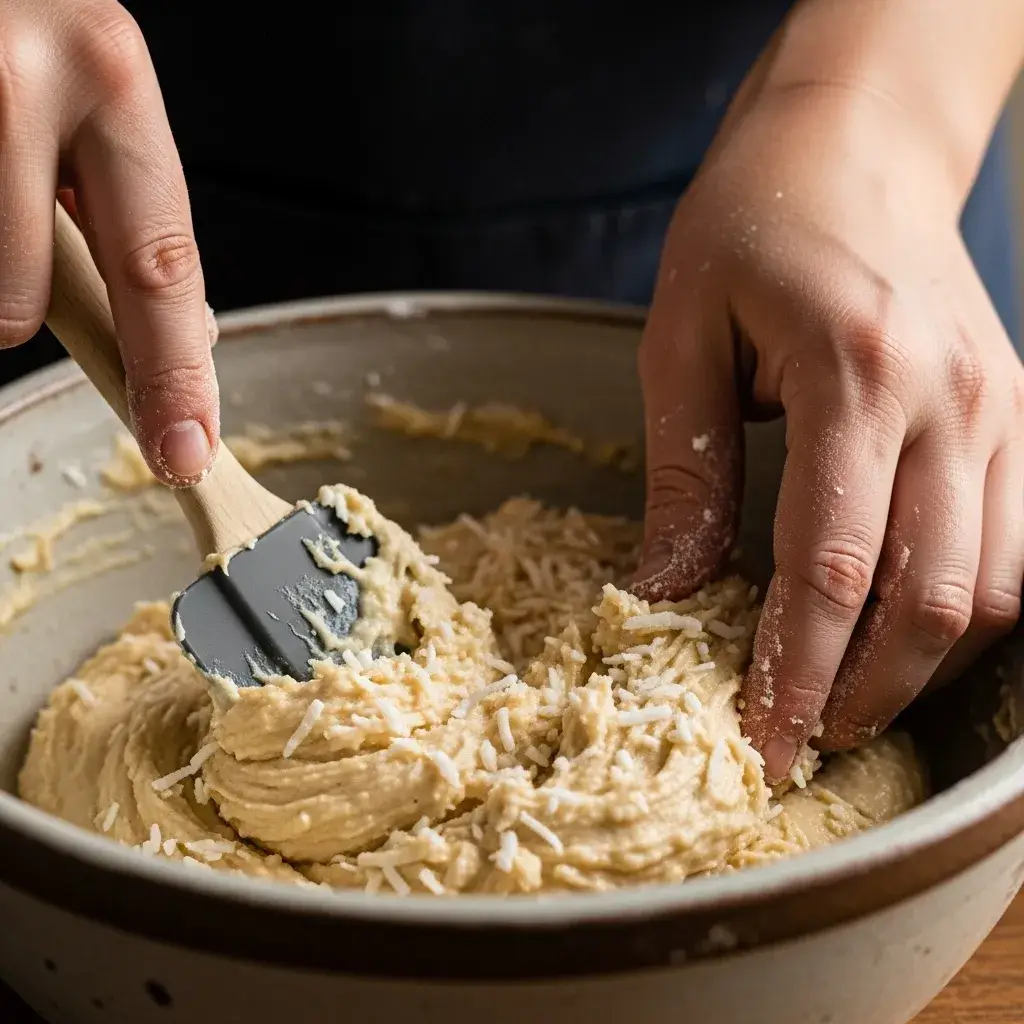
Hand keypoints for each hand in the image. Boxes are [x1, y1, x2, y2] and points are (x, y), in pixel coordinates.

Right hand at [0, 1, 217, 483]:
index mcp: (109, 76)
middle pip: (29, 296)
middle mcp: (26, 80)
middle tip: (61, 348)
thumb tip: (187, 330)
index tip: (186, 446)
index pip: (161, 264)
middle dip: (37, 331)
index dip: (174, 373)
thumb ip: (126, 204)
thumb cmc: (15, 27)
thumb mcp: (89, 91)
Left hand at [633, 82, 1023, 781]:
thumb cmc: (752, 227)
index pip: (832, 564)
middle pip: (934, 599)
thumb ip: (687, 474)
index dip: (795, 669)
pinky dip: (966, 613)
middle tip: (800, 741)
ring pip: (996, 590)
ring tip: (843, 704)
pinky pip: (1018, 547)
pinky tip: (902, 636)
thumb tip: (671, 593)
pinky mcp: (1019, 415)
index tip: (761, 739)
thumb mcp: (682, 339)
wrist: (851, 150)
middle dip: (864, 692)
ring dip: (921, 668)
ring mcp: (1004, 409)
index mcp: (858, 372)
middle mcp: (955, 399)